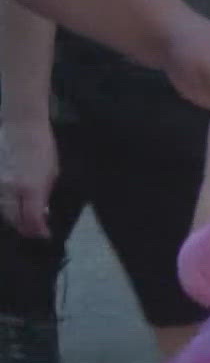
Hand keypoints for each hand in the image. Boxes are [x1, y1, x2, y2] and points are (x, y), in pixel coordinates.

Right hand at [0, 117, 57, 238]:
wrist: (21, 127)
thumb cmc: (42, 147)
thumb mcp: (52, 173)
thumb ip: (44, 195)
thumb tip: (42, 212)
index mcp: (30, 187)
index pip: (31, 219)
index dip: (38, 231)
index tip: (45, 234)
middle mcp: (11, 189)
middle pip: (14, 219)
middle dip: (25, 228)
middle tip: (34, 231)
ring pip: (3, 210)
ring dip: (14, 219)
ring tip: (24, 222)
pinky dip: (5, 207)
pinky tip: (13, 208)